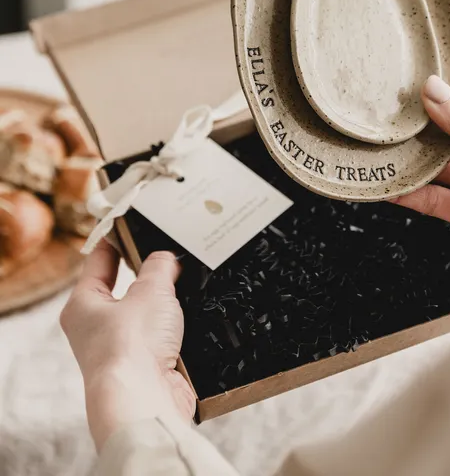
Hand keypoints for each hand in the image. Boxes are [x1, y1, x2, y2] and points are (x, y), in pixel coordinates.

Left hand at [60, 242, 194, 450]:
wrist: (144, 400)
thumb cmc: (131, 347)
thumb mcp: (150, 290)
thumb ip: (160, 266)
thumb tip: (168, 259)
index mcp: (83, 304)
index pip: (100, 260)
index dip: (119, 239)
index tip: (134, 222)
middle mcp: (96, 328)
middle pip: (126, 287)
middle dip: (150, 271)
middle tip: (171, 250)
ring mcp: (122, 348)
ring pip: (148, 312)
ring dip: (167, 302)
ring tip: (186, 281)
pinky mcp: (146, 365)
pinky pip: (164, 335)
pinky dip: (178, 326)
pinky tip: (193, 315)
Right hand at [393, 58, 449, 258]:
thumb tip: (432, 90)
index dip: (445, 72)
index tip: (411, 60)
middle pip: (448, 124)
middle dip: (418, 116)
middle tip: (382, 104)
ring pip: (437, 163)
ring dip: (411, 156)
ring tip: (379, 145)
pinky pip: (438, 200)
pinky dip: (413, 194)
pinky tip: (391, 183)